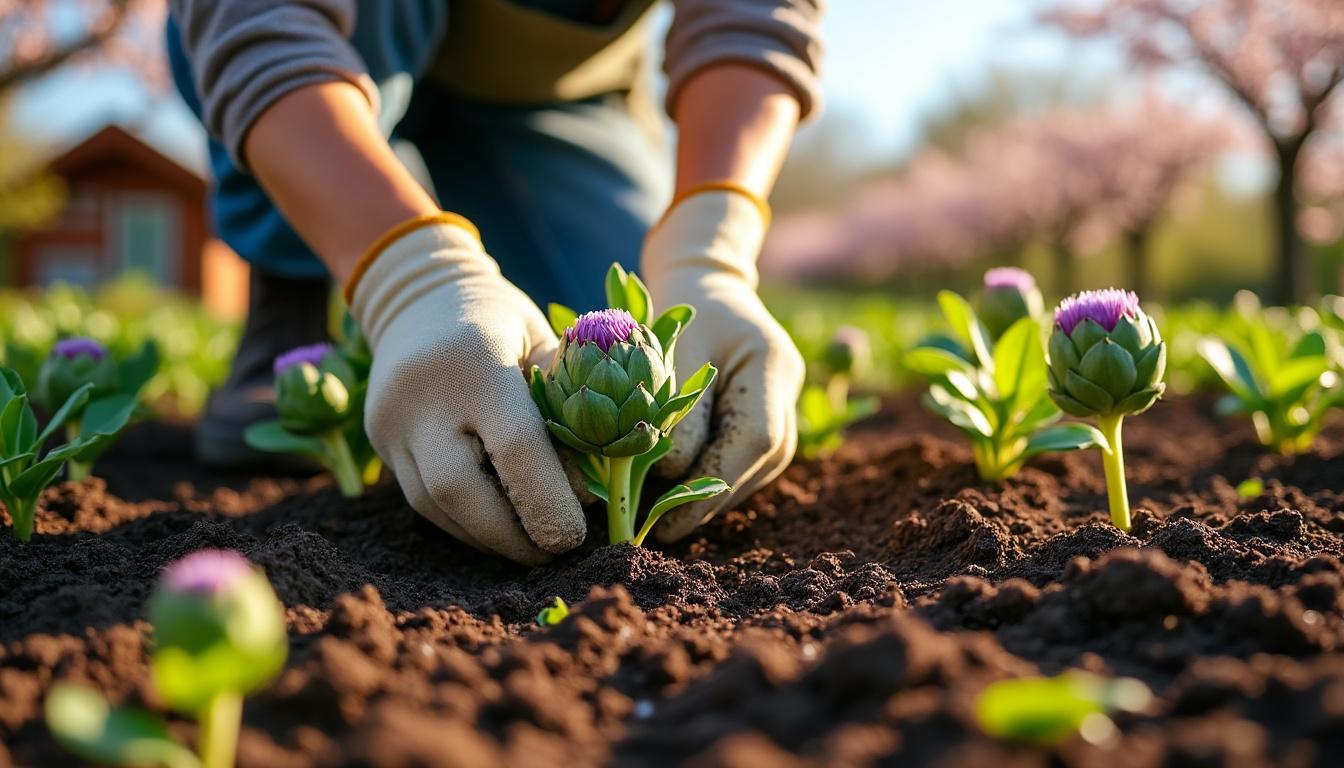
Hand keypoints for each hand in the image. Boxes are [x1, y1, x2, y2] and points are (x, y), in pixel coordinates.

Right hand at [349, 218, 585, 563]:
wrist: (417, 293)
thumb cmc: (502, 322)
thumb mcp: (546, 342)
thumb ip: (569, 409)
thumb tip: (591, 492)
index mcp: (476, 360)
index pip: (515, 447)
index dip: (547, 502)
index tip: (575, 537)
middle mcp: (422, 394)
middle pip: (458, 491)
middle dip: (510, 537)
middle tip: (551, 553)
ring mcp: (391, 420)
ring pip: (433, 506)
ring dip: (485, 537)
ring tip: (528, 545)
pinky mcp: (378, 440)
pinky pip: (420, 498)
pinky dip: (462, 520)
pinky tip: (494, 526)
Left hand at [640, 188, 803, 540]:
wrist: (704, 283)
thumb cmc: (679, 306)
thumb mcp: (670, 347)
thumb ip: (675, 407)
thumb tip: (670, 474)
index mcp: (771, 362)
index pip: (754, 438)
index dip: (713, 484)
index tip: (667, 520)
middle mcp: (788, 390)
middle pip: (758, 464)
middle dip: (707, 501)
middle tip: (656, 531)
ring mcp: (785, 407)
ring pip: (752, 472)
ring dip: (707, 498)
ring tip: (660, 521)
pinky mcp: (767, 420)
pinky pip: (743, 464)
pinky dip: (710, 482)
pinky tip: (674, 498)